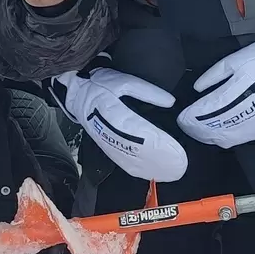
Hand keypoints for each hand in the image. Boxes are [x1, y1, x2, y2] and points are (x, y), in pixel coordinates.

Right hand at [50, 61, 188, 181]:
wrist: (76, 94)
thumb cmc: (100, 85)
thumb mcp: (124, 81)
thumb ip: (147, 91)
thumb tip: (170, 101)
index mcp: (113, 112)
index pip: (138, 131)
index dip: (156, 142)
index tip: (174, 149)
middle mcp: (109, 132)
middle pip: (136, 150)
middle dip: (159, 159)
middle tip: (179, 165)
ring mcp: (107, 143)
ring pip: (130, 160)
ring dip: (151, 167)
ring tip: (171, 171)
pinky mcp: (107, 148)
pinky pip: (123, 162)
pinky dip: (139, 169)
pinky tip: (152, 172)